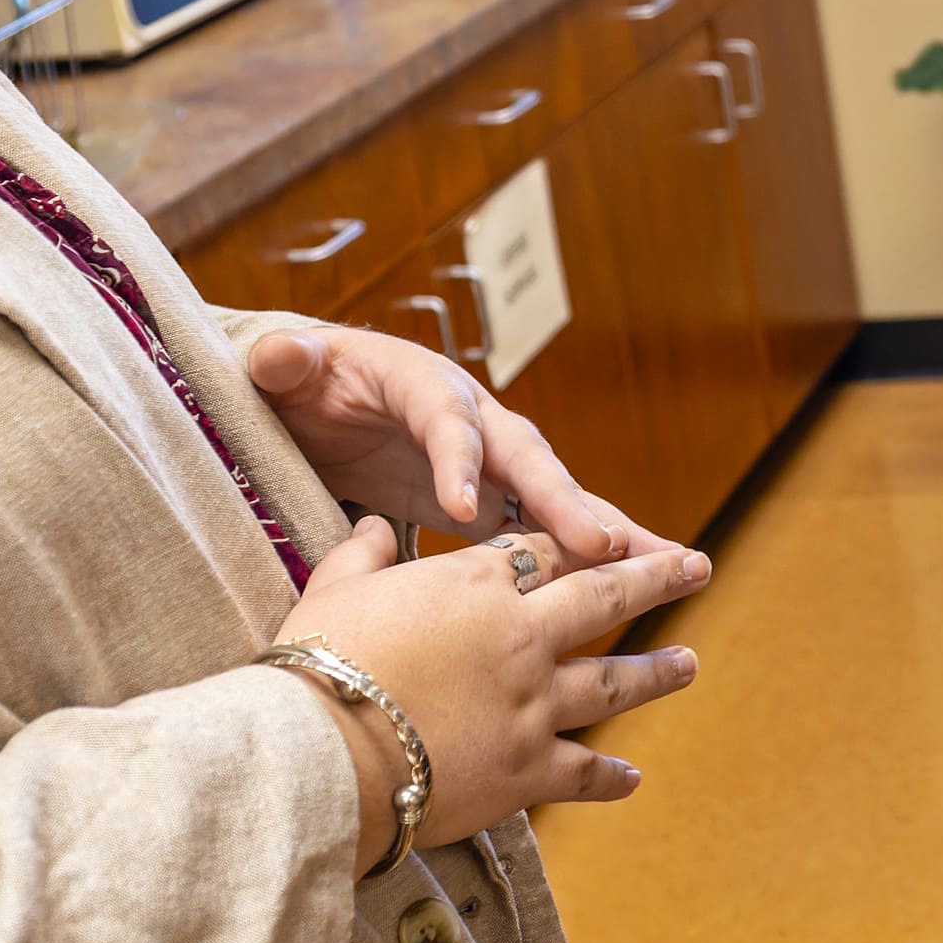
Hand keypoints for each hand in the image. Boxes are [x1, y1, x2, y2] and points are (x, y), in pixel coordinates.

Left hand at [238, 319, 669, 561]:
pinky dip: (589, 556)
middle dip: (565, 502)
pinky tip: (632, 586)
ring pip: (555, 497)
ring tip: (663, 566)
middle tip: (602, 546)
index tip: (463, 506)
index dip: (459, 459)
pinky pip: (545, 529)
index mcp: (423, 382)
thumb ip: (283, 361)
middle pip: (527, 457)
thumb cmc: (305, 379)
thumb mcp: (286, 365)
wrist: (318, 395)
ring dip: (606, 531)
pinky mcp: (491, 499)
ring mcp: (489, 462)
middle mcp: (473, 419)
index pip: (447, 419)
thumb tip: (279, 355)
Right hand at [274, 517, 710, 864]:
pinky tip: (632, 777)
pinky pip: (583, 771)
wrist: (324, 752)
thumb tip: (376, 524)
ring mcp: (534, 704)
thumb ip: (363, 553)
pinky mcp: (530, 769)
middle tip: (697, 565)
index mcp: (475, 585)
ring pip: (613, 681)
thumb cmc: (317, 665)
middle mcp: (520, 636)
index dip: (574, 541)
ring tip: (690, 663)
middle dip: (656, 577)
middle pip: (602, 597)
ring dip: (657, 671)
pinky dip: (610, 776)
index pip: (541, 551)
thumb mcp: (331, 590)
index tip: (608, 534)